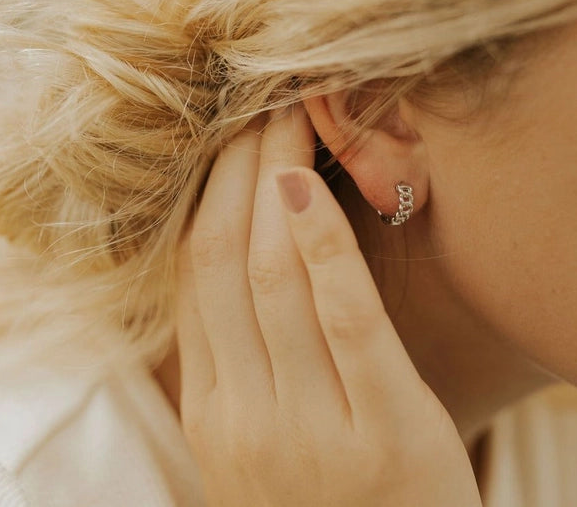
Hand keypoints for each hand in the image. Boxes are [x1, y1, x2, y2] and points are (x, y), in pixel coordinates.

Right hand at [176, 105, 482, 506]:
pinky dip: (321, 243)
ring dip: (273, 184)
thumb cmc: (333, 499)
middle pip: (225, 263)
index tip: (221, 141)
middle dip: (234, 173)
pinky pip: (342, 316)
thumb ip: (246, 361)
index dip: (203, 198)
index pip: (192, 279)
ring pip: (272, 279)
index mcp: (211, 415)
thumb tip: (237, 259)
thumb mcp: (266, 437)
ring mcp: (308, 431)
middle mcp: (245, 420)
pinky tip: (308, 181)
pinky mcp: (383, 434)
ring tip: (285, 120)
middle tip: (254, 108)